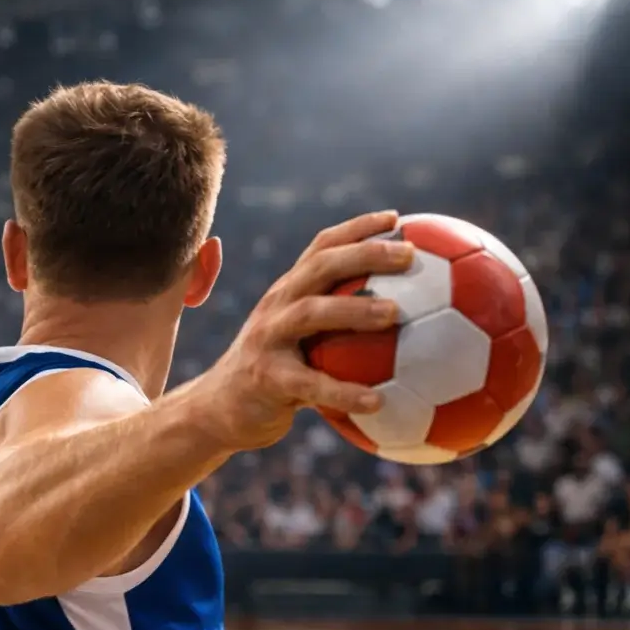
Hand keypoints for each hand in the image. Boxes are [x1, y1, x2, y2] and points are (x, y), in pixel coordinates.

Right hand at [193, 210, 412, 450]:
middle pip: (320, 267)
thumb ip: (339, 328)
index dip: (357, 228)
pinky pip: (310, 384)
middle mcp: (276, 306)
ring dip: (354, 308)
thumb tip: (410, 325)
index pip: (321, 247)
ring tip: (394, 313)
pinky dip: (344, 392)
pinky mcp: (266, 378)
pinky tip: (378, 402)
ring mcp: (268, 340)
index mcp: (288, 292)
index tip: (397, 218)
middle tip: (409, 255)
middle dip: (364, 254)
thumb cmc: (276, 375)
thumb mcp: (300, 342)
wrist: (218, 410)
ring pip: (311, 313)